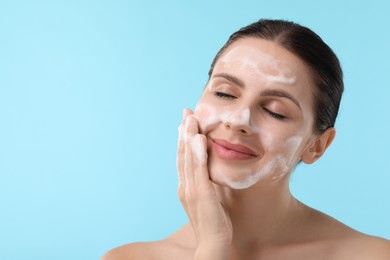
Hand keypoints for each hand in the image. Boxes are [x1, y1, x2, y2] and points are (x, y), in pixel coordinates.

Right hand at [177, 109, 232, 258]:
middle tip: (186, 112)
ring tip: (190, 118)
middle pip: (183, 154)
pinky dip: (197, 152)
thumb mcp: (209, 197)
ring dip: (188, 136)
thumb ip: (206, 182)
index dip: (184, 139)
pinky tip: (198, 138)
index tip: (186, 122)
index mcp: (187, 185)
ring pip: (188, 158)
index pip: (184, 157)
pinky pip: (199, 169)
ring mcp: (191, 189)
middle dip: (184, 131)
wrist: (214, 243)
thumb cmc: (214, 221)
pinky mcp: (201, 194)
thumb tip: (209, 169)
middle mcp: (185, 185)